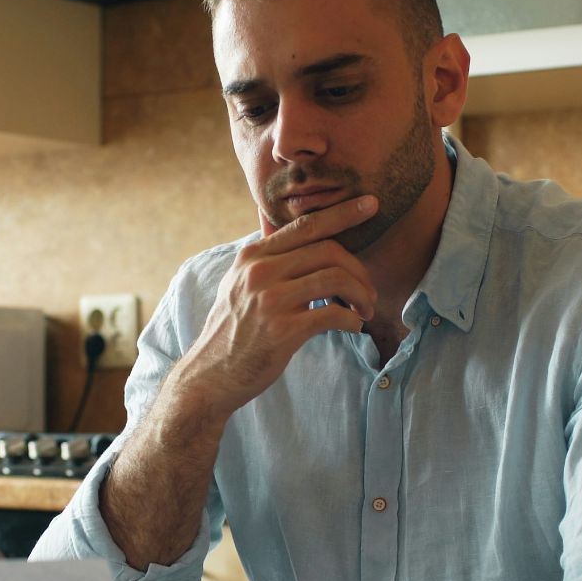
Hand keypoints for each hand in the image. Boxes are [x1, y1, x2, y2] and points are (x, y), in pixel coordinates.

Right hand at [171, 196, 380, 417]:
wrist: (210, 375)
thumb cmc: (232, 331)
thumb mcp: (238, 284)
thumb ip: (265, 260)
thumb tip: (291, 234)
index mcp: (252, 256)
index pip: (305, 225)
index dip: (342, 213)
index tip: (371, 205)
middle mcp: (259, 272)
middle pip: (328, 250)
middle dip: (359, 270)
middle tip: (369, 292)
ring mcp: (270, 300)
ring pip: (336, 278)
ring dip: (361, 295)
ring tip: (365, 310)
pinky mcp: (282, 330)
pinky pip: (334, 314)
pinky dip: (352, 320)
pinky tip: (353, 327)